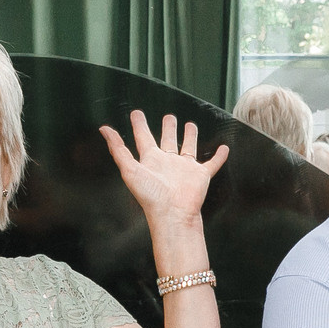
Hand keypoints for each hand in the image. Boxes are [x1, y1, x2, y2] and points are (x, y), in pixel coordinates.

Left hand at [102, 110, 228, 234]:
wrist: (173, 214)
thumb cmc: (151, 196)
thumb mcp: (129, 169)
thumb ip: (118, 149)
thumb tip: (104, 130)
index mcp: (151, 160)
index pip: (143, 137)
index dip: (139, 125)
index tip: (136, 113)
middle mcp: (168, 163)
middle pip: (168, 140)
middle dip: (168, 128)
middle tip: (168, 117)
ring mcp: (185, 169)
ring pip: (188, 147)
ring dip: (190, 136)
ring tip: (190, 125)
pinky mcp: (201, 175)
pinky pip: (212, 163)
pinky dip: (219, 156)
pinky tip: (224, 148)